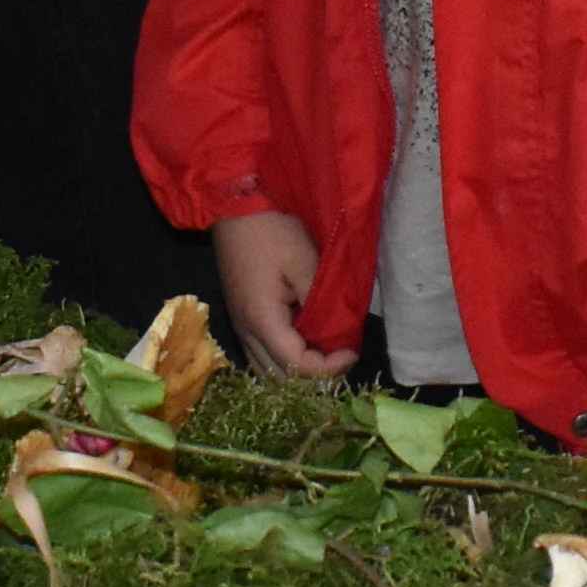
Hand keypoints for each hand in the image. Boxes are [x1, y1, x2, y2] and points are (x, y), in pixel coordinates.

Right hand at [214, 211, 348, 381]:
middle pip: (280, 378)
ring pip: (268, 372)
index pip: (297, 365)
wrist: (235, 208)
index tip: (352, 351)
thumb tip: (338, 333)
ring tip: (325, 359)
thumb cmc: (271, 231)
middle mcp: (246, 332)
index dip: (328, 368)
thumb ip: (321, 303)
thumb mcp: (304, 262)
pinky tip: (304, 350)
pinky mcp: (242, 320)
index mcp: (262, 320)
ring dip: (297, 373)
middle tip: (342, 359)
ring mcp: (241, 328)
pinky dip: (284, 363)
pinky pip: (261, 357)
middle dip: (314, 378)